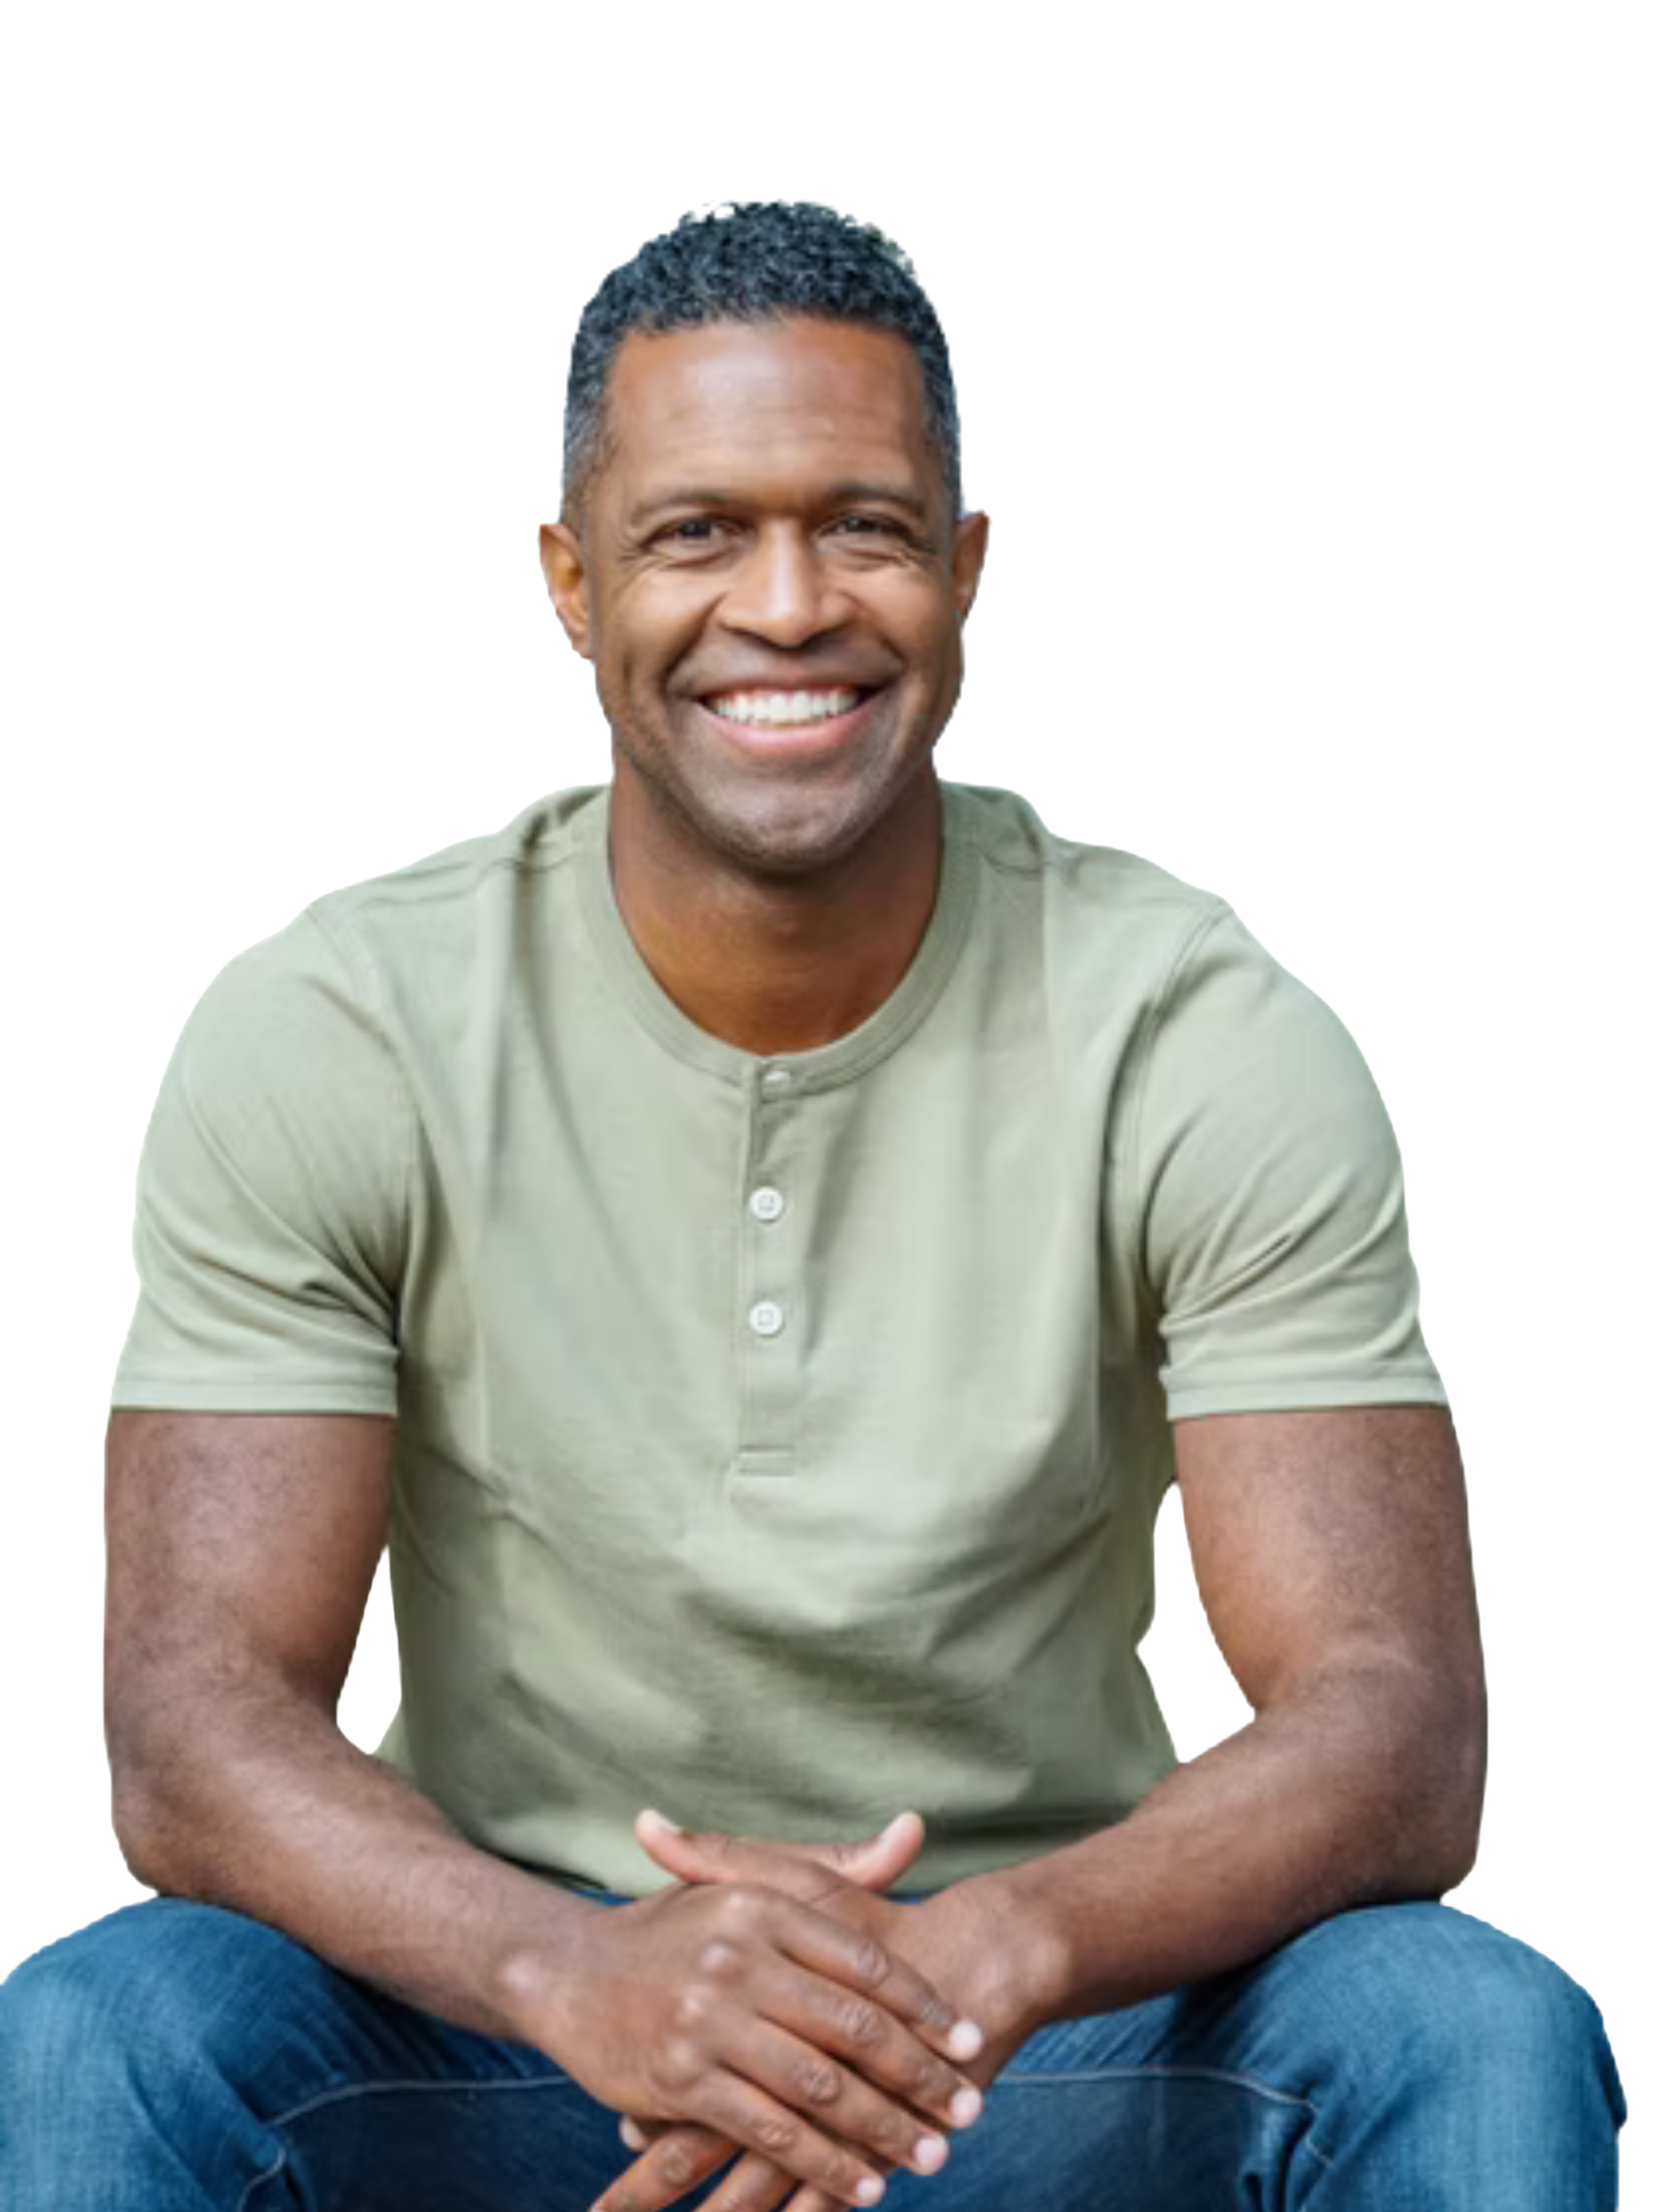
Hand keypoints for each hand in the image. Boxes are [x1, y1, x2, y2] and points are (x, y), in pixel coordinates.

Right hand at [596, 1808, 1047, 2211]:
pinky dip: (823, 2163)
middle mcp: (739, 1958)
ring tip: (932, 2154)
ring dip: (882, 2129)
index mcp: (763, 1907)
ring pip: (819, 2087)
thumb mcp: (748, 1885)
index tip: (971, 2041)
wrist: (568, 1971)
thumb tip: (915, 1830)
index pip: (864, 1962)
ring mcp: (708, 2021)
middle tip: (969, 2108)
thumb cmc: (675, 1928)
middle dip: (918, 2076)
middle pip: (852, 2029)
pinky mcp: (682, 2079)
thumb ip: (835, 1866)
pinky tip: (863, 2184)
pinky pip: (770, 2130)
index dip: (925, 2007)